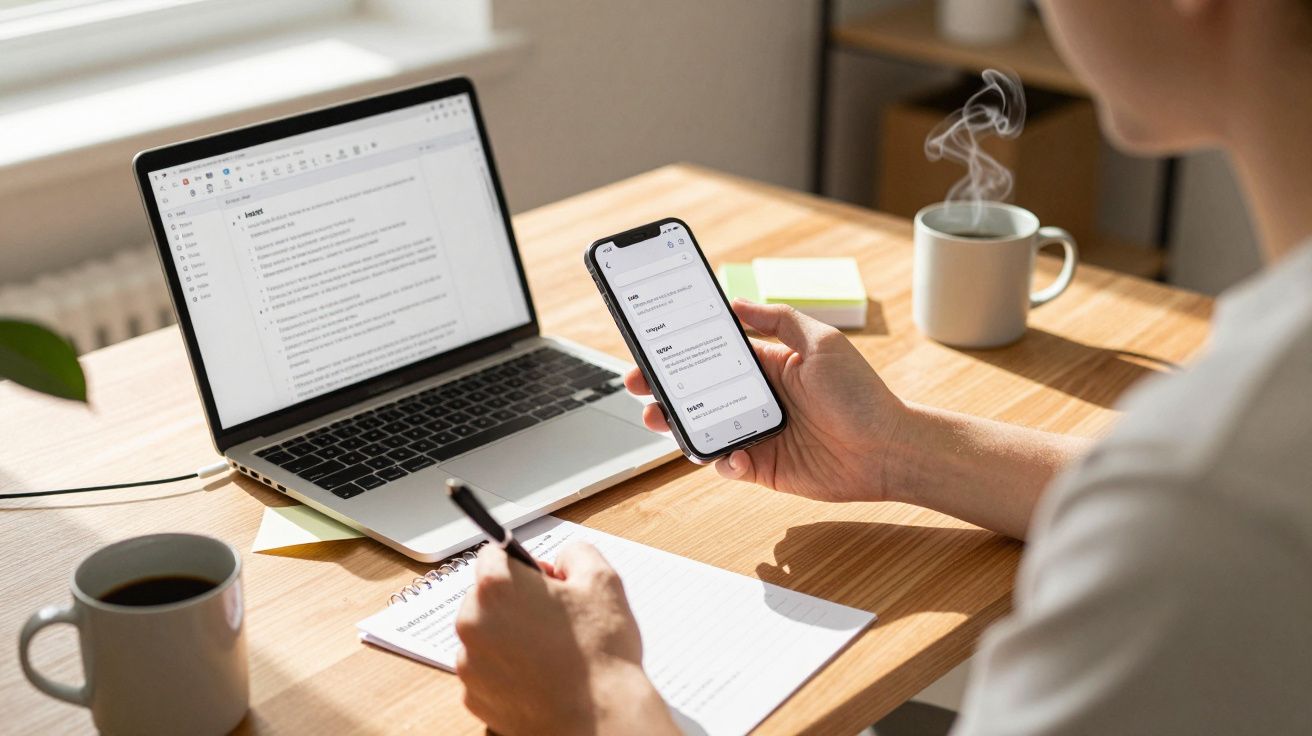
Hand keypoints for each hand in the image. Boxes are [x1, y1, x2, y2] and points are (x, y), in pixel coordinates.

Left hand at [454, 542, 677, 735]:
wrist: (598, 720)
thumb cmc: (599, 654)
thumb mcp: (602, 581)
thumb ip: (576, 552)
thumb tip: (563, 558)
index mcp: (497, 587)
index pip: (493, 554)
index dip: (524, 563)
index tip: (543, 580)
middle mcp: (472, 622)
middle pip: (485, 596)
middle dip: (515, 601)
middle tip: (554, 618)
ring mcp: (470, 663)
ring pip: (485, 634)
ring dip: (510, 636)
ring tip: (551, 652)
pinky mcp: (474, 696)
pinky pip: (487, 670)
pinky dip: (507, 670)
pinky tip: (540, 675)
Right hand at [626, 300, 906, 502]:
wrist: (889, 449)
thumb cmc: (862, 393)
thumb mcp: (822, 342)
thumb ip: (778, 320)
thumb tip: (737, 302)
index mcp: (768, 366)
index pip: (714, 356)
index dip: (681, 352)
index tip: (652, 348)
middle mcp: (758, 399)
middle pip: (698, 393)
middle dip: (663, 389)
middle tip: (638, 386)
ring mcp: (758, 434)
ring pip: (704, 428)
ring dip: (678, 425)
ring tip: (660, 419)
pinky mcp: (764, 467)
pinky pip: (728, 464)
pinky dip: (721, 460)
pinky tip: (732, 455)